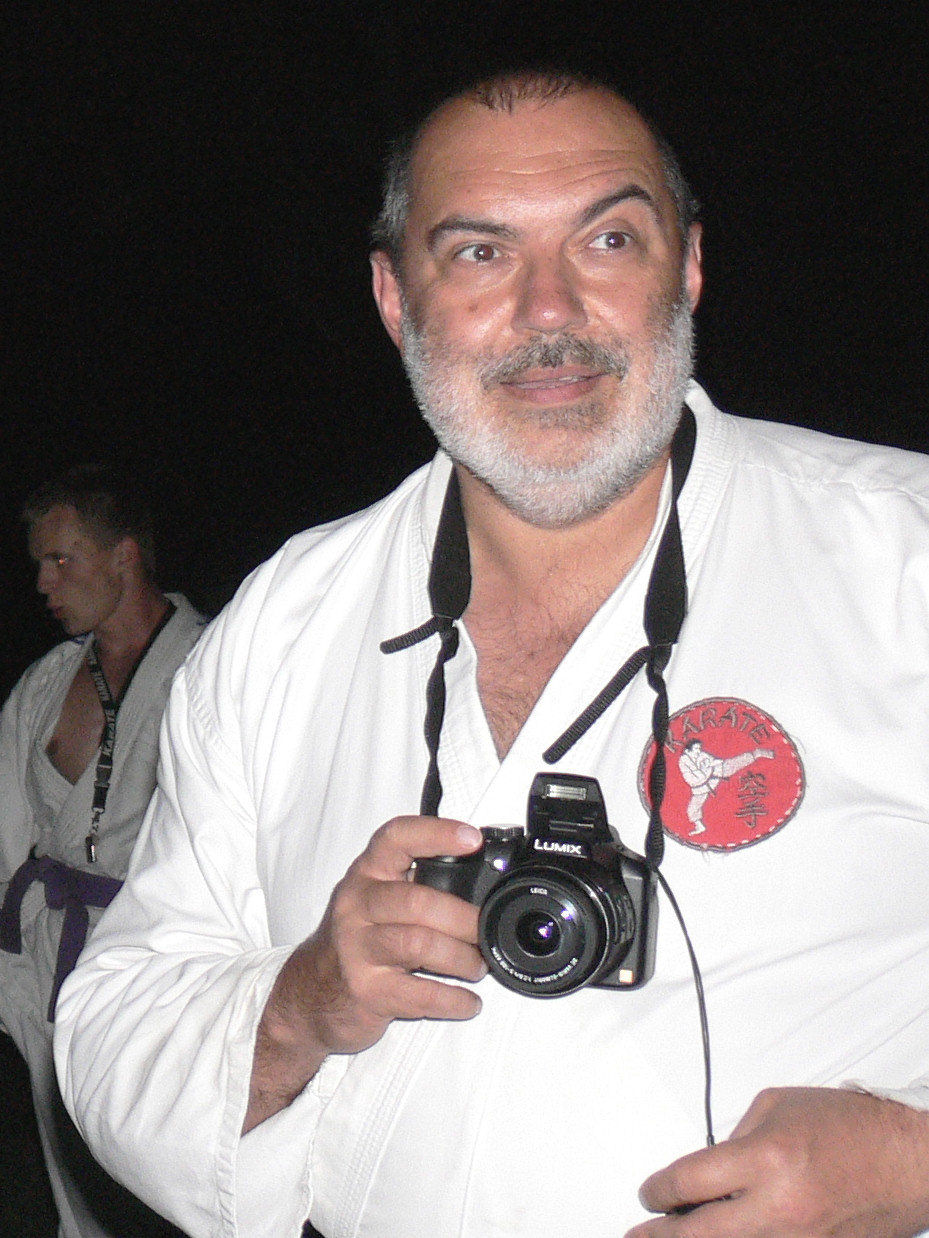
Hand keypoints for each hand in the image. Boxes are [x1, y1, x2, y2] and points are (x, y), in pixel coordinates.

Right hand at [245, 815, 485, 1128]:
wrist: (309, 993)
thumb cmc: (358, 939)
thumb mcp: (377, 899)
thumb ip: (416, 884)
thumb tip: (484, 880)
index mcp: (367, 874)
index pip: (396, 839)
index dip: (435, 833)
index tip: (472, 839)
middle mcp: (357, 906)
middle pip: (417, 902)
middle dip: (463, 919)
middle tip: (485, 931)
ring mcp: (357, 950)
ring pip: (420, 945)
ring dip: (461, 958)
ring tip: (477, 966)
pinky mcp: (366, 992)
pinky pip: (420, 994)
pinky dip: (454, 999)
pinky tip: (468, 1001)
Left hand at [626, 1086, 928, 1236]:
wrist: (909, 1163)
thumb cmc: (852, 1128)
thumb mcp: (779, 1107)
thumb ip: (737, 1137)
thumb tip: (709, 1167)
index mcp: (766, 1157)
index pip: (690, 1182)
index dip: (658, 1191)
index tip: (649, 1193)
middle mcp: (778, 1207)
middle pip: (699, 1234)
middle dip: (661, 1237)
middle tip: (639, 1236)